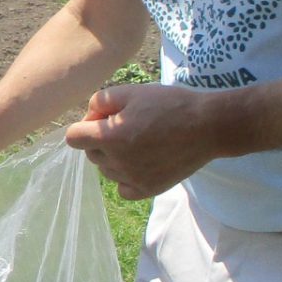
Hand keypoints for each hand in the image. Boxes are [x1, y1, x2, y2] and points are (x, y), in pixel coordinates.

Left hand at [65, 83, 221, 199]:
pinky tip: (141, 162)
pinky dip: (125, 176)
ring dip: (113, 157)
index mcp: (110, 138)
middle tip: (127, 126)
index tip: (103, 119)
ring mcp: (133, 179)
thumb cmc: (170, 105)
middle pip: (90, 154)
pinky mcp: (148, 190)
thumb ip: (100, 101)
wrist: (208, 126)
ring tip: (139, 141)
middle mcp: (117, 162)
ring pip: (106, 170)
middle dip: (100, 139)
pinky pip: (122, 188)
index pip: (73, 138)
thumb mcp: (132, 92)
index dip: (84, 125)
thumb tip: (89, 117)